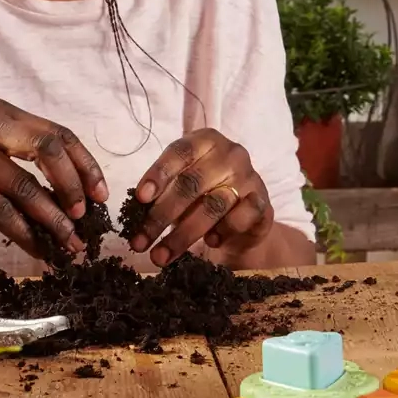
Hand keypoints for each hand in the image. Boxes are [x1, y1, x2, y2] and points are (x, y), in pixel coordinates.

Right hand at [0, 100, 106, 256]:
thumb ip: (23, 162)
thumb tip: (77, 199)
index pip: (57, 133)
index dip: (84, 164)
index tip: (102, 194)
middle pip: (46, 149)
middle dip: (73, 186)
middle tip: (85, 217)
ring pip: (24, 187)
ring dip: (53, 221)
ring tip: (71, 244)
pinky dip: (24, 234)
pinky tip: (40, 250)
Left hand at [126, 129, 272, 265]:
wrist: (246, 216)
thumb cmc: (205, 194)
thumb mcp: (182, 185)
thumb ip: (163, 191)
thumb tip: (135, 212)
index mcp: (206, 141)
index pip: (179, 152)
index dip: (158, 174)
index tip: (140, 199)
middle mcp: (230, 154)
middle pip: (191, 184)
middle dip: (161, 216)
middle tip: (140, 242)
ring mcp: (249, 177)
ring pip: (211, 206)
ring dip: (182, 235)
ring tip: (160, 256)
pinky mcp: (261, 202)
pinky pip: (239, 219)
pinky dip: (221, 232)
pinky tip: (210, 242)